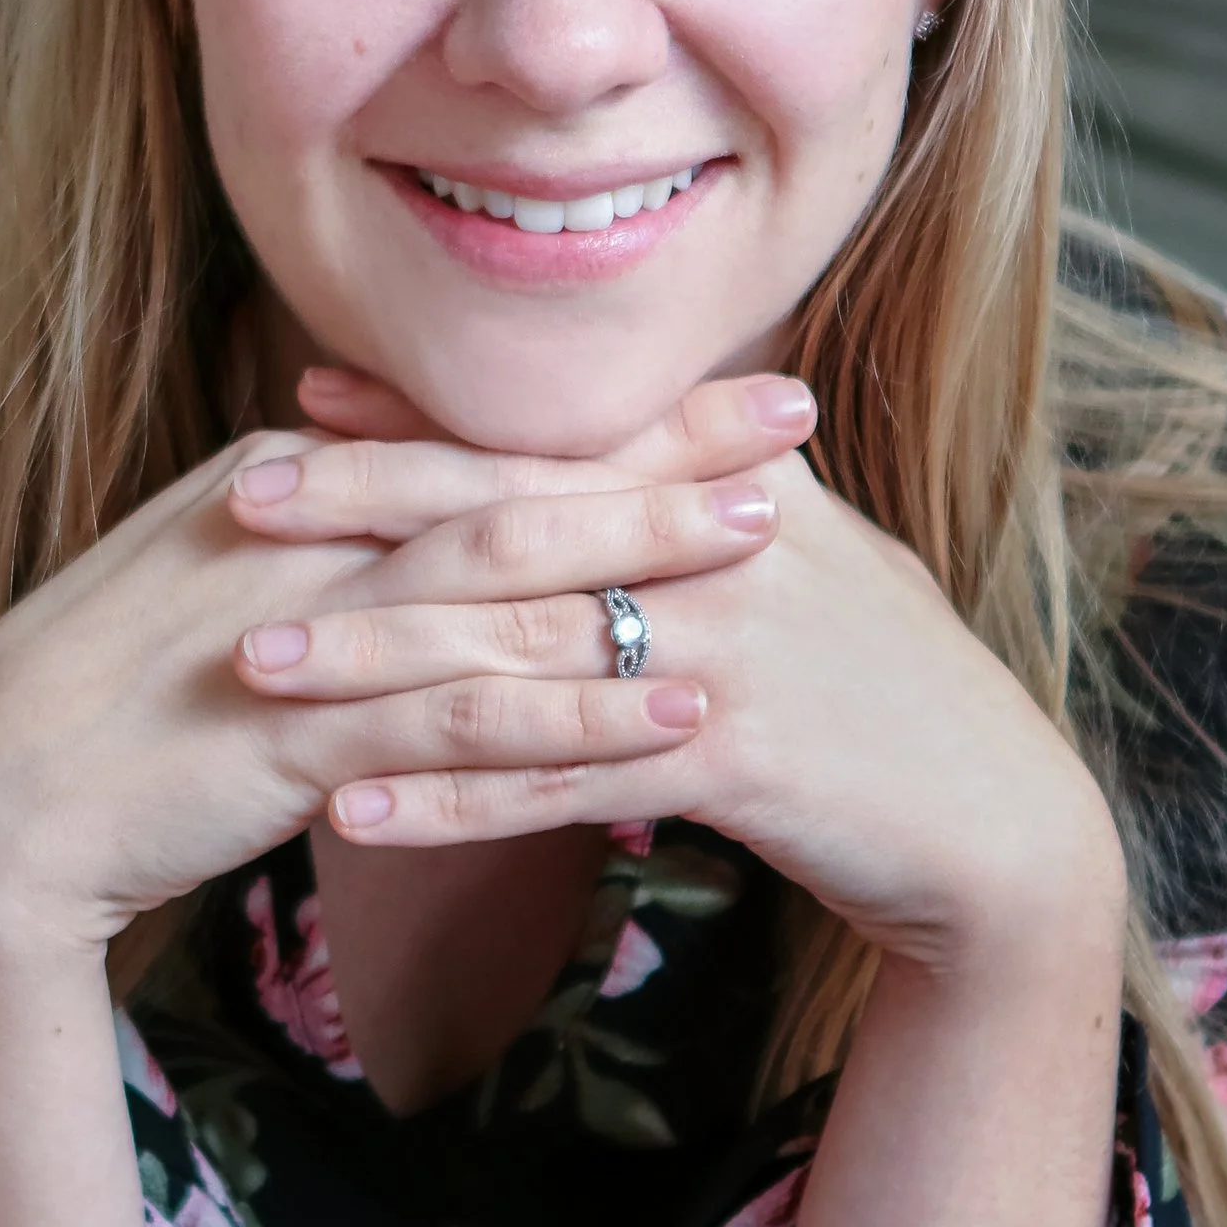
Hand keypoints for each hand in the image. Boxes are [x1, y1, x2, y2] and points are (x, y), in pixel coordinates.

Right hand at [0, 386, 795, 961]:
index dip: (614, 408)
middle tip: (797, 415)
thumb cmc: (110, 713)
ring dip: (644, 563)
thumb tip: (434, 521)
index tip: (734, 380)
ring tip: (773, 546)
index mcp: (289, 482)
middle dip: (661, 446)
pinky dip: (579, 714)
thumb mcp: (224, 595)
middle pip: (513, 474)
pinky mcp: (301, 736)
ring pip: (503, 582)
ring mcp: (300, 628)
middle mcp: (303, 529)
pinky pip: (465, 718)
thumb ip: (332, 548)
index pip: (479, 429)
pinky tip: (681, 717)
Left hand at [232, 379, 1130, 1226]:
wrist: (995, 821)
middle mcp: (722, 547)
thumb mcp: (798, 559)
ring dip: (376, 664)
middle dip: (364, 511)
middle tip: (231, 505)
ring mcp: (731, 648)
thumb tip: (585, 451)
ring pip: (518, 647)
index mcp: (726, 485)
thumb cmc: (878, 687)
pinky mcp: (738, 757)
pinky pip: (561, 778)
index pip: (545, 439)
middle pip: (511, 520)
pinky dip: (452, 802)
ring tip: (252, 673)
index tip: (296, 405)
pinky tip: (350, 817)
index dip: (423, 423)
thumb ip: (693, 496)